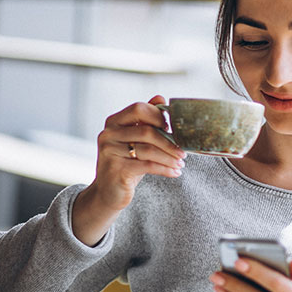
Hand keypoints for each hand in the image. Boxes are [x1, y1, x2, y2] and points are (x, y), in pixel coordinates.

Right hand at [72, 95, 185, 245]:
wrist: (109, 193)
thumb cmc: (126, 163)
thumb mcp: (135, 141)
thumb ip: (146, 120)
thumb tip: (161, 98)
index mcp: (113, 122)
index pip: (138, 109)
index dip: (158, 115)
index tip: (173, 128)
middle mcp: (108, 134)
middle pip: (146, 131)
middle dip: (169, 141)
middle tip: (183, 151)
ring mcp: (110, 152)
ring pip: (148, 150)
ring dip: (169, 157)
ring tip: (181, 163)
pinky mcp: (116, 170)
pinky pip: (147, 166)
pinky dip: (165, 169)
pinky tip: (175, 172)